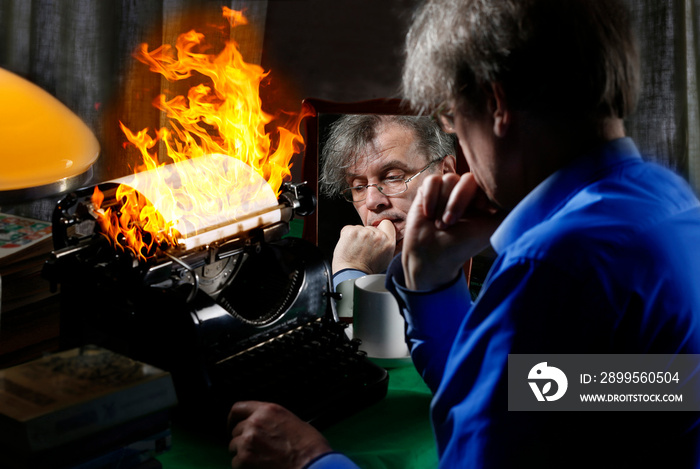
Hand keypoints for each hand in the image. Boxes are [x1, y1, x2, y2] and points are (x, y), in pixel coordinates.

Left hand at [228, 401, 332, 468]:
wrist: (311, 464)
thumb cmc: (308, 446)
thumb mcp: (291, 421)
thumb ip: (272, 420)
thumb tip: (264, 426)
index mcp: (267, 410)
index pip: (239, 408)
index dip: (233, 418)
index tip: (232, 425)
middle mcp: (255, 422)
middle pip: (236, 430)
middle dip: (242, 439)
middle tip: (253, 448)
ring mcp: (248, 440)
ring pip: (233, 446)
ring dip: (242, 453)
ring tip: (258, 458)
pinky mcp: (244, 458)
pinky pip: (235, 462)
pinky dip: (243, 466)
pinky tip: (259, 466)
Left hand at [331, 219, 395, 273]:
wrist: (351, 275)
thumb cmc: (367, 271)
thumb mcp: (386, 260)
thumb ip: (388, 245)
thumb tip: (389, 236)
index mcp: (389, 242)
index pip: (387, 224)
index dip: (381, 229)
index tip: (376, 236)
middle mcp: (377, 236)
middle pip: (372, 228)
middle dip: (368, 236)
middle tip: (364, 249)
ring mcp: (363, 233)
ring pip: (360, 228)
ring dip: (358, 236)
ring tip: (356, 250)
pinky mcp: (350, 232)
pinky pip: (349, 229)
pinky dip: (348, 236)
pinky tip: (350, 246)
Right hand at [402, 173, 502, 290]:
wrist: (433, 255)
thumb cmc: (462, 245)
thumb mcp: (491, 229)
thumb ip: (510, 211)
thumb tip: (530, 196)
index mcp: (483, 198)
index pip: (485, 182)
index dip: (478, 197)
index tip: (476, 213)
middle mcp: (466, 192)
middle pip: (466, 179)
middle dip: (457, 202)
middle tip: (451, 223)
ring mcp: (447, 189)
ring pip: (448, 180)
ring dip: (442, 205)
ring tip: (439, 224)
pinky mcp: (429, 190)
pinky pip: (432, 181)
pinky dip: (430, 198)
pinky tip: (428, 214)